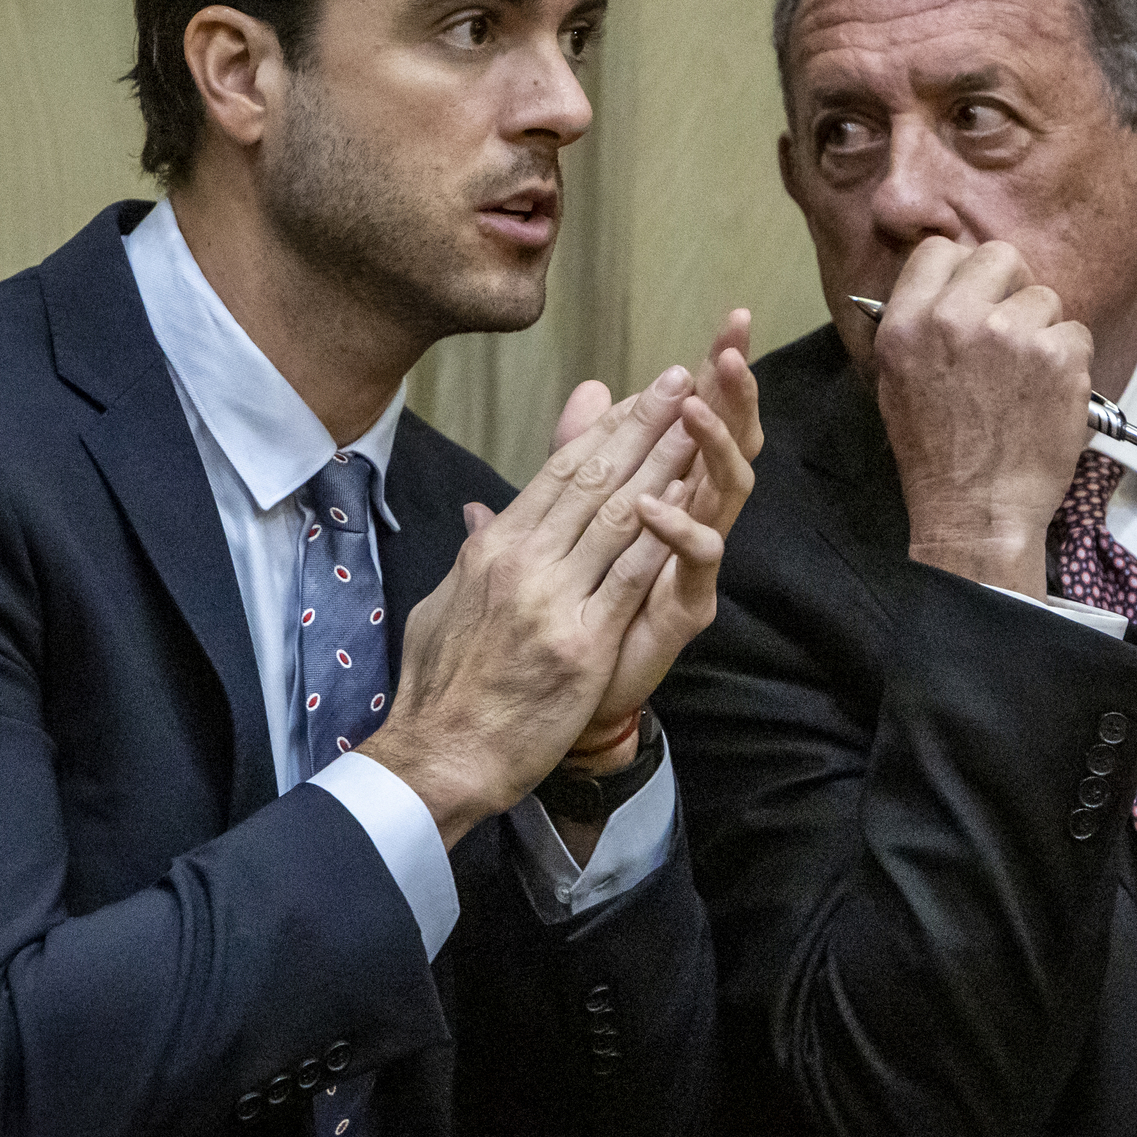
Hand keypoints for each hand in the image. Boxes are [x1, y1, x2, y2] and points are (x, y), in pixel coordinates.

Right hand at [358, 365, 716, 847]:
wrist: (439, 756)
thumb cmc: (441, 687)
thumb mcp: (445, 603)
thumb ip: (473, 553)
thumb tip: (482, 516)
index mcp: (492, 547)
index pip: (557, 473)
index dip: (602, 431)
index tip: (635, 397)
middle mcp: (521, 561)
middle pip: (592, 479)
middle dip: (641, 425)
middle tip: (679, 380)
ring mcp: (551, 600)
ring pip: (618, 514)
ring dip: (664, 462)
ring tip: (697, 420)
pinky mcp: (580, 643)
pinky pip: (631, 576)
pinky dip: (664, 534)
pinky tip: (694, 499)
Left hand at [573, 311, 760, 751]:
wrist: (564, 688)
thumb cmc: (577, 599)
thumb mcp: (573, 509)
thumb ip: (582, 452)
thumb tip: (593, 387)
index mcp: (670, 490)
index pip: (701, 418)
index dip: (715, 372)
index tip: (729, 322)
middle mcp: (693, 519)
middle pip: (728, 444)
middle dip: (734, 395)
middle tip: (734, 348)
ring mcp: (694, 562)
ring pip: (725, 494)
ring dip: (712, 448)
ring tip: (695, 409)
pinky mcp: (689, 606)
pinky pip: (698, 562)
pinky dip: (679, 530)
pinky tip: (655, 505)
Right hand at [870, 238, 1090, 596]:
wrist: (976, 510)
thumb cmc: (935, 452)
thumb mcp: (894, 379)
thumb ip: (917, 322)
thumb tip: (947, 282)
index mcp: (907, 322)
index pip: (939, 249)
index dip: (963, 269)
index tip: (975, 295)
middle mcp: (955, 318)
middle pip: (1000, 256)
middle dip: (1010, 287)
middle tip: (1009, 329)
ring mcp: (1010, 334)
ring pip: (1044, 298)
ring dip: (1042, 332)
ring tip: (1024, 379)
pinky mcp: (1058, 356)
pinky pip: (1075, 333)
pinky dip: (1069, 362)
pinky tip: (1046, 396)